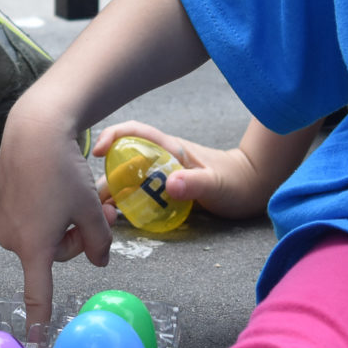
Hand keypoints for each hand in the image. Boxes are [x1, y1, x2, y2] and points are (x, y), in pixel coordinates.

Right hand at [0, 97, 114, 328]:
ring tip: (72, 191)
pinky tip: (51, 182)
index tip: (36, 339)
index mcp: (34, 246)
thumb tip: (99, 262)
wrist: (33, 129)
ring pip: (40, 235)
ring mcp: (3, 218)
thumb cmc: (62, 170)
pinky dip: (42, 208)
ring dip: (59, 222)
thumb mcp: (91, 210)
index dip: (39, 317)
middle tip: (91, 209)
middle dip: (72, 237)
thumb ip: (99, 244)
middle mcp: (12, 237)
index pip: (37, 292)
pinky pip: (26, 217)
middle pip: (52, 254)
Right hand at [93, 120, 280, 219]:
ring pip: (127, 176)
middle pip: (122, 158)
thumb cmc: (236, 182)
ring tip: (103, 211)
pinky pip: (137, 190)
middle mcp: (159, 157)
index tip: (97, 152)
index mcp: (168, 147)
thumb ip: (195, 183)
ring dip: (112, 190)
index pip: (133, 132)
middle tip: (95, 197)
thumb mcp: (217, 184)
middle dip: (104, 174)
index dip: (111, 136)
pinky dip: (124, 200)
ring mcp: (160, 173)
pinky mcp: (163, 189)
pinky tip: (119, 215)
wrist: (252, 189)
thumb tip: (170, 184)